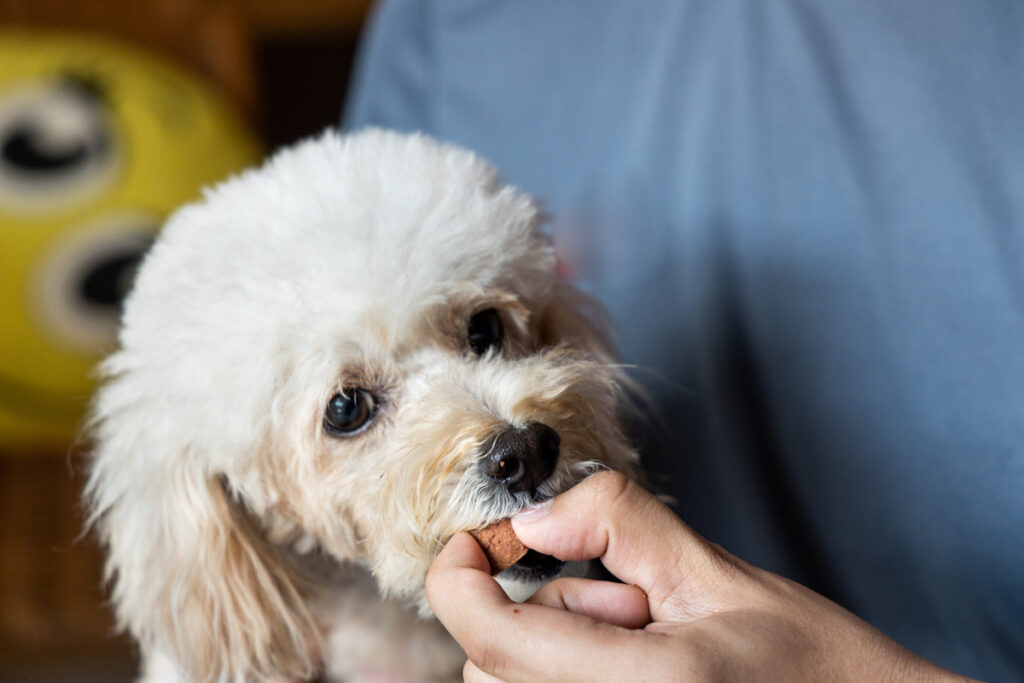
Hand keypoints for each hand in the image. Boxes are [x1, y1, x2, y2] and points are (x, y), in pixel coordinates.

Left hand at [426, 471, 968, 681]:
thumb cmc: (815, 666)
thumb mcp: (716, 573)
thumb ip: (618, 523)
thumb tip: (532, 516)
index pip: (489, 635)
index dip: (459, 576)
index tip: (476, 541)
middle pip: (490, 664)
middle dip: (540, 610)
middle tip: (630, 601)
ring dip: (557, 645)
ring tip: (647, 637)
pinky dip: (567, 669)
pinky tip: (639, 666)